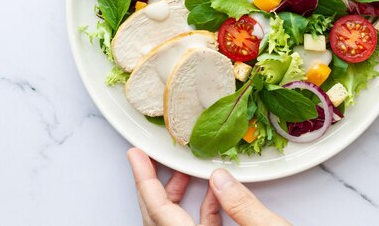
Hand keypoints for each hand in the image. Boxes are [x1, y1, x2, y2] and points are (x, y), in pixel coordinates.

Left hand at [127, 148, 290, 225]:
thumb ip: (242, 206)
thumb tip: (220, 180)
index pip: (159, 211)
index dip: (145, 181)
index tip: (136, 159)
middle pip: (159, 218)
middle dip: (156, 186)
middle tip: (153, 160)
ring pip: (175, 224)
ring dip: (177, 198)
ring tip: (185, 173)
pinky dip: (202, 210)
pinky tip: (214, 195)